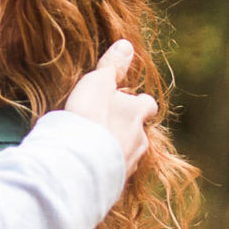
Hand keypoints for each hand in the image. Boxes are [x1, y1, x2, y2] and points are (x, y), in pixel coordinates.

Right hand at [62, 39, 156, 175]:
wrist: (80, 161)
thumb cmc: (89, 116)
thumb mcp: (97, 83)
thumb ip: (112, 66)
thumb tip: (127, 44)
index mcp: (136, 113)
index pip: (148, 105)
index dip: (139, 103)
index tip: (127, 101)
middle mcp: (139, 139)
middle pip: (139, 132)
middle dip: (127, 129)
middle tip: (106, 127)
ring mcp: (130, 164)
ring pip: (128, 153)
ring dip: (116, 150)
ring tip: (94, 149)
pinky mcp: (116, 185)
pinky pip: (114, 174)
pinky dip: (106, 169)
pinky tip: (89, 167)